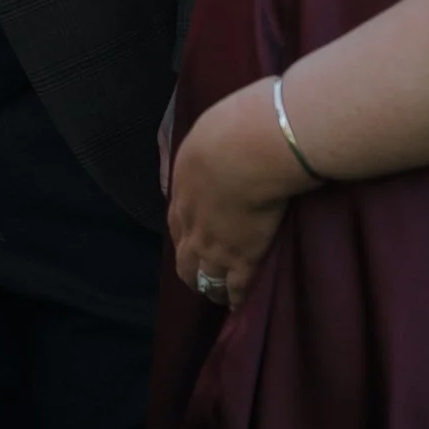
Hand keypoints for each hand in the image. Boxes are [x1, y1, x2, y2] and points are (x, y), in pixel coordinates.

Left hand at [167, 80, 303, 307]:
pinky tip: (242, 303)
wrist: (251, 147)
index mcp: (181, 189)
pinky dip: (237, 297)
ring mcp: (216, 245)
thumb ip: (207, 142)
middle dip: (192, 269)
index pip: (177, 221)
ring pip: (206, 278)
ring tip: (221, 294)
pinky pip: (236, 287)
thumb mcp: (206, 128)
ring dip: (211, 287)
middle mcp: (191, 222)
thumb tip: (217, 135)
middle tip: (204, 276)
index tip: (196, 238)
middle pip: (185, 257)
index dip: (187, 233)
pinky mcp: (244, 258)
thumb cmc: (233, 125)